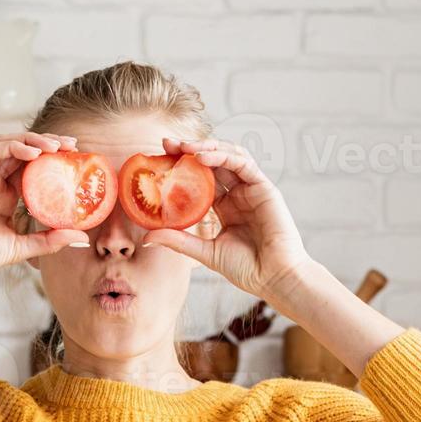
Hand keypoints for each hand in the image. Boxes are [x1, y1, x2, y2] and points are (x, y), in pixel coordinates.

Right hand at [0, 132, 89, 287]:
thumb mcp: (24, 247)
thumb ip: (51, 240)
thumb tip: (83, 238)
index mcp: (9, 196)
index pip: (36, 170)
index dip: (56, 162)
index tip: (76, 161)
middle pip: (27, 152)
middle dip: (51, 144)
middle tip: (73, 145)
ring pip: (13, 145)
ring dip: (36, 140)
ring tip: (57, 146)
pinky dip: (16, 145)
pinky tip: (34, 152)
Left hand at [141, 137, 313, 306]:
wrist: (273, 278)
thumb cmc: (245, 268)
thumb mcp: (204, 252)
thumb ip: (178, 241)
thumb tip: (147, 237)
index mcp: (224, 207)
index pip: (200, 179)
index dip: (181, 167)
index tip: (160, 158)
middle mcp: (237, 195)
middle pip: (212, 163)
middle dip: (189, 150)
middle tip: (167, 143)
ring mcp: (251, 189)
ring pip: (228, 157)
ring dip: (206, 148)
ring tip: (183, 147)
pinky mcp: (264, 188)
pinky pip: (242, 164)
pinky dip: (223, 157)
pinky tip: (203, 157)